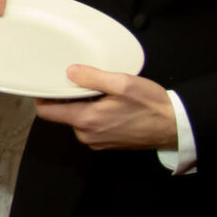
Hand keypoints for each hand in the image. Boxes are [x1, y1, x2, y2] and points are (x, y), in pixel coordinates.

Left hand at [35, 66, 176, 150]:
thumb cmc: (151, 105)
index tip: (47, 84)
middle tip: (84, 83)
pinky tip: (112, 106)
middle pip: (63, 115)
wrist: (174, 127)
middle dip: (69, 99)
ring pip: (78, 120)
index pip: (47, 112)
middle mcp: (87, 135)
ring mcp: (96, 142)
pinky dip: (95, 115)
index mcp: (86, 120)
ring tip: (103, 94)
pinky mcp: (106, 144)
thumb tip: (70, 72)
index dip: (43, 97)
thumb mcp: (123, 84)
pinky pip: (91, 127)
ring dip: (84, 106)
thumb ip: (93, 77)